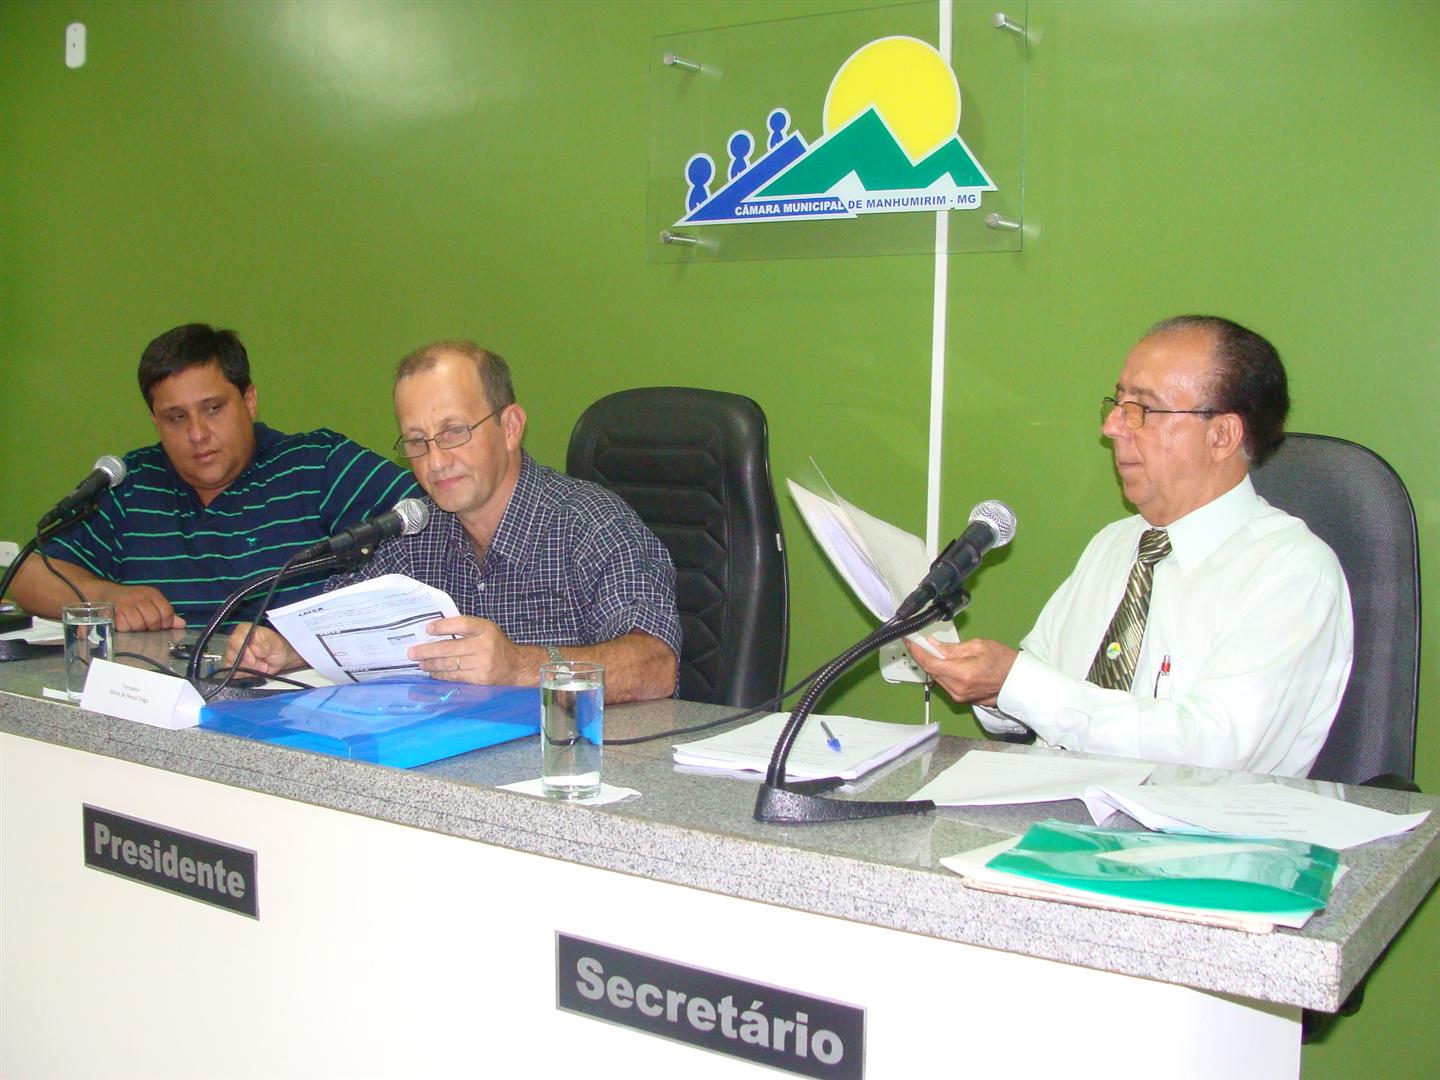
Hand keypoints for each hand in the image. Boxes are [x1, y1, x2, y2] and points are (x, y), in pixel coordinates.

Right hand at [96, 584, 184, 631]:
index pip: (167, 612)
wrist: (105, 593)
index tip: (161, 627)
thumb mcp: (150, 602)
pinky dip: (125, 629)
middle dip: (152, 628)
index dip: (166, 624)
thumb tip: (182, 624)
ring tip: (135, 627)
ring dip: (138, 630)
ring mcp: (127, 603)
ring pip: (139, 625)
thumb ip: (165, 613)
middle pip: (153, 620)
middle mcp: (140, 597)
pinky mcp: (114, 611)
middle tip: (146, 628)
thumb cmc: (131, 600)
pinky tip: (124, 625)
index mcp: (153, 594)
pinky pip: (124, 627)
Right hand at [223, 622, 301, 673]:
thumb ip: (266, 646)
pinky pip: (235, 674)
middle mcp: (237, 641)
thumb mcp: (276, 644)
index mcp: (245, 630)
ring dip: (250, 670)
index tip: (254, 660)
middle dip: (250, 664)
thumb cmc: (277, 647)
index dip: (244, 652)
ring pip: (234, 666)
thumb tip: (255, 649)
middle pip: (233, 655)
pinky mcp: (233, 666)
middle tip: (262, 664)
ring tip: (261, 665)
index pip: (235, 640)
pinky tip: (255, 670)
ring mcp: (233, 654)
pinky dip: (247, 675)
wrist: (280, 659)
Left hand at [407, 616, 535, 685]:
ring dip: (431, 664)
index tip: (427, 629)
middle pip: (450, 647)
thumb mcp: (486, 630)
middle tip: (412, 652)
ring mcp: (482, 663)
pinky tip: (433, 673)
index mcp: (485, 629)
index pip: (462, 624)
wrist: (517, 666)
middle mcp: (484, 645)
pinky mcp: (480, 679)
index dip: (443, 626)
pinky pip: (456, 676)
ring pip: (450, 664)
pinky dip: (441, 675)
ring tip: (420, 663)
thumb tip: (435, 632)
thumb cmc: (496, 645)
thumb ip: (466, 629)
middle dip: (428, 651)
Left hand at [905, 636, 1018, 706]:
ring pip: (936, 677)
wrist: (1018, 681)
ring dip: (933, 664)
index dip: (916, 651)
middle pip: (931, 671)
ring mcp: (959, 696)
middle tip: (919, 642)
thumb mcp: (978, 646)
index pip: (930, 663)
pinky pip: (944, 683)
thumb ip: (952, 648)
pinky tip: (944, 662)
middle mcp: (957, 689)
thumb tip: (933, 645)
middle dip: (924, 656)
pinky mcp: (961, 699)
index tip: (908, 640)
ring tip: (934, 650)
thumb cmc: (1003, 661)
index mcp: (962, 674)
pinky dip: (941, 672)